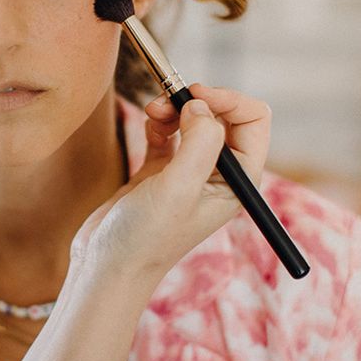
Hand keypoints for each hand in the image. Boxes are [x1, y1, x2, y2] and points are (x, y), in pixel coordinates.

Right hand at [71, 85, 271, 285]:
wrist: (106, 267)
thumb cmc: (146, 238)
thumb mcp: (178, 188)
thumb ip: (198, 142)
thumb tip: (201, 103)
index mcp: (237, 184)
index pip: (253, 124)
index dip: (229, 101)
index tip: (195, 93)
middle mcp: (218, 177)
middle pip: (224, 118)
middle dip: (198, 101)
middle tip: (167, 98)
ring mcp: (188, 174)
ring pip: (194, 122)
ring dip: (174, 109)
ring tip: (151, 110)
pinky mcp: (161, 173)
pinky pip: (169, 133)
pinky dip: (159, 122)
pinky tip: (147, 124)